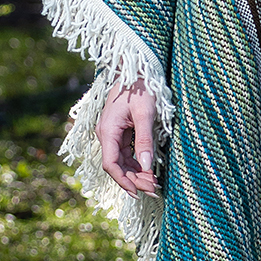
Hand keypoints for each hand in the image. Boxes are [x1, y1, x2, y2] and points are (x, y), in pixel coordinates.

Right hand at [96, 78, 158, 195]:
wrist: (136, 68)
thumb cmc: (141, 87)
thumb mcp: (145, 113)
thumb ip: (145, 140)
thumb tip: (147, 167)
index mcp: (108, 131)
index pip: (111, 164)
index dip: (123, 181)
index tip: (138, 192)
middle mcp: (106, 134)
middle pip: (116, 165)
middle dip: (134, 179)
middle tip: (154, 190)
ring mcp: (112, 133)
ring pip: (121, 161)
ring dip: (136, 173)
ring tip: (154, 183)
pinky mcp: (119, 131)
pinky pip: (125, 152)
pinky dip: (136, 163)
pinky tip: (148, 170)